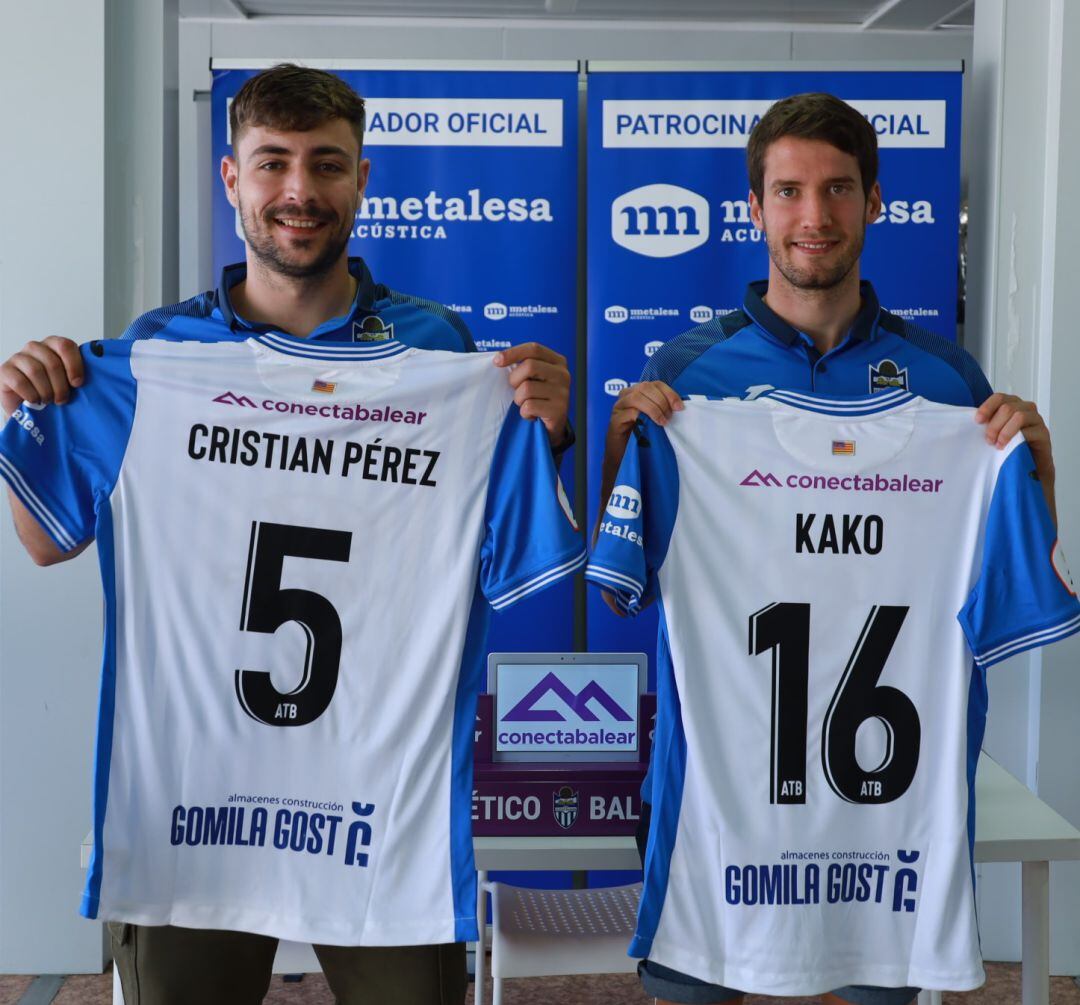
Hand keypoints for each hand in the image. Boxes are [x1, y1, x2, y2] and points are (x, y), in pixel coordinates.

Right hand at [0, 337, 83, 416]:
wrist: (28, 408)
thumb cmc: (52, 392)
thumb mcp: (69, 382)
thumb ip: (78, 375)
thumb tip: (99, 377)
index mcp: (53, 345)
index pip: (65, 345)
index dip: (74, 366)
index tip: (78, 384)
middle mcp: (35, 347)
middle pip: (52, 362)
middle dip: (61, 386)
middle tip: (62, 400)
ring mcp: (18, 358)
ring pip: (36, 370)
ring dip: (46, 391)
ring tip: (48, 401)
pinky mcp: (4, 370)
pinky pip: (20, 381)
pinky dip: (31, 394)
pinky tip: (35, 401)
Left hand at [493, 343, 570, 446]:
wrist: (554, 423)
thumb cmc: (539, 396)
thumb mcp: (535, 377)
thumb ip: (524, 365)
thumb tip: (498, 359)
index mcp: (557, 361)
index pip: (534, 349)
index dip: (513, 352)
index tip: (497, 360)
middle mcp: (563, 374)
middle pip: (529, 366)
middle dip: (515, 379)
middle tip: (516, 389)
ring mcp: (562, 392)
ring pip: (526, 388)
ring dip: (519, 399)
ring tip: (526, 403)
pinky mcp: (558, 410)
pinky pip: (529, 406)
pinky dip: (524, 412)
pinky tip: (532, 414)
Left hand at [594, 381, 683, 555]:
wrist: (621, 472)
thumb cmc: (623, 488)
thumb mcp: (619, 500)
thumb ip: (610, 518)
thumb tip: (602, 555)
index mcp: (614, 434)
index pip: (626, 408)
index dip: (645, 410)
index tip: (663, 424)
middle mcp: (620, 417)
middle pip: (634, 393)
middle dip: (655, 401)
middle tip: (670, 418)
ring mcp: (632, 408)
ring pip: (644, 387)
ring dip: (662, 395)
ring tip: (676, 411)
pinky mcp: (644, 405)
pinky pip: (654, 389)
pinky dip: (667, 393)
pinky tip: (679, 407)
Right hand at [606, 380, 683, 452]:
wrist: (625, 455)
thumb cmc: (641, 435)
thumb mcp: (654, 418)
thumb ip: (663, 407)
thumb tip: (679, 406)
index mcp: (638, 391)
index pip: (655, 384)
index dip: (669, 393)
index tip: (679, 407)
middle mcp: (626, 395)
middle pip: (645, 387)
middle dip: (661, 401)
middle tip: (669, 416)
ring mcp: (619, 407)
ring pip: (636, 397)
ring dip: (653, 409)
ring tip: (662, 422)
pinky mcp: (614, 420)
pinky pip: (629, 413)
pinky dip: (642, 417)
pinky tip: (649, 426)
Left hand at [975, 392, 1056, 523]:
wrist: (1027, 469)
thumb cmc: (1006, 451)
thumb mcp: (992, 435)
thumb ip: (984, 426)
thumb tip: (961, 423)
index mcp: (1012, 406)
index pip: (1000, 397)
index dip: (987, 407)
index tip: (977, 421)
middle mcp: (1026, 410)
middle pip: (1008, 406)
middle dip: (994, 424)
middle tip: (987, 440)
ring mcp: (1036, 421)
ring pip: (1019, 415)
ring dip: (1004, 430)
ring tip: (996, 444)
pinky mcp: (1044, 434)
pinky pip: (1030, 430)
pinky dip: (1015, 438)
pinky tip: (1006, 448)